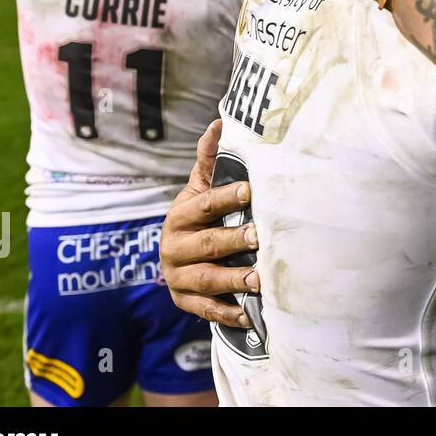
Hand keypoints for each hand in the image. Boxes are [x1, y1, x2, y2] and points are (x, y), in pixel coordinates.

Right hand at [159, 120, 258, 327]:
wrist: (178, 256)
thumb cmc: (199, 216)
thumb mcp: (200, 189)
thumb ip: (209, 160)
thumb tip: (220, 122)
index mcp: (180, 216)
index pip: (205, 204)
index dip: (228, 197)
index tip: (253, 190)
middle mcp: (174, 247)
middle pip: (208, 244)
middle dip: (234, 241)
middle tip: (260, 237)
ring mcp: (178, 277)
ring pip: (207, 279)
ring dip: (234, 280)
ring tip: (260, 278)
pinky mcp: (184, 302)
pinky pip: (205, 310)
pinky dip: (228, 313)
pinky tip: (250, 312)